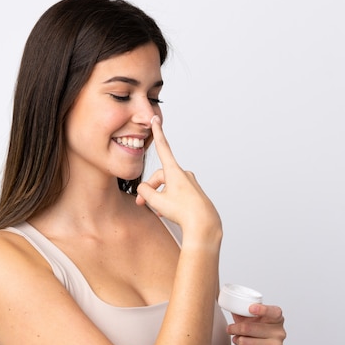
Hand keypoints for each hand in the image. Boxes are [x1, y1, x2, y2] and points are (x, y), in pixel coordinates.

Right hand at [136, 116, 221, 238]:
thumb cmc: (183, 212)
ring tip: (156, 210)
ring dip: (158, 196)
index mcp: (174, 171)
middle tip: (141, 202)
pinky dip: (168, 200)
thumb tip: (143, 189)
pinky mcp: (194, 193)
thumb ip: (145, 192)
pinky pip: (176, 193)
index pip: (163, 148)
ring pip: (167, 186)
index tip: (155, 120)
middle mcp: (183, 174)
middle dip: (150, 189)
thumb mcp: (156, 202)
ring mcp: (190, 184)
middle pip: (160, 176)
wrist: (204, 224)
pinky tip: (165, 212)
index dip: (157, 133)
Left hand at [228, 304, 285, 344]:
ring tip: (238, 340)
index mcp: (277, 319)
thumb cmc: (253, 336)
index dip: (263, 309)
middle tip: (230, 329)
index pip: (275, 312)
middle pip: (251, 327)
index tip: (250, 308)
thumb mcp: (248, 321)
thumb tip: (231, 303)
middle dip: (236, 328)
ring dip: (238, 341)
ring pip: (246, 341)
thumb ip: (242, 312)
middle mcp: (279, 332)